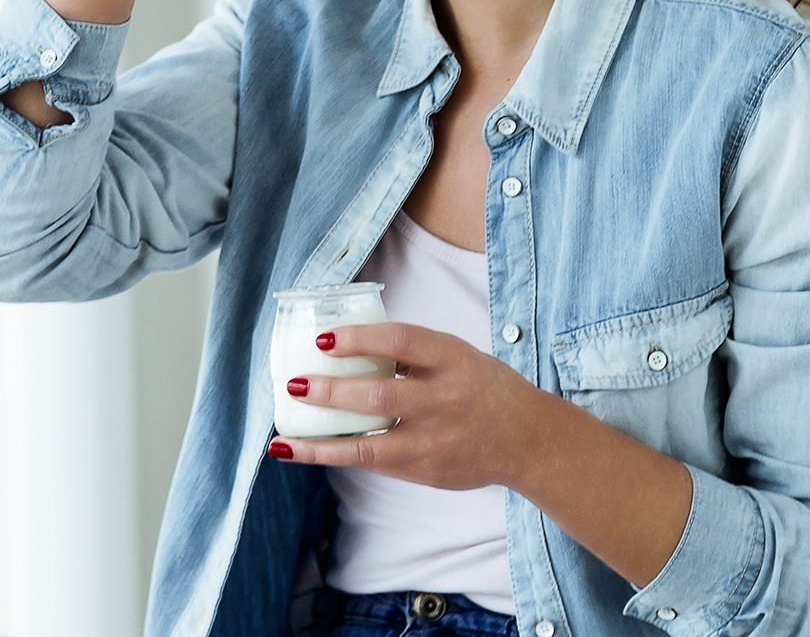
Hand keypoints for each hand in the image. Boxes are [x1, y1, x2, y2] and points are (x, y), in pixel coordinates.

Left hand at [268, 323, 541, 490]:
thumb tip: (349, 343)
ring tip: (284, 438)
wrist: (525, 439)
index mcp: (452, 358)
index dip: (360, 339)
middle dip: (332, 392)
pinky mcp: (426, 472)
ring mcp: (434, 441)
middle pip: (380, 397)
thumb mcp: (456, 355)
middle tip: (296, 384)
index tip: (324, 339)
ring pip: (370, 445)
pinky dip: (338, 457)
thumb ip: (412, 353)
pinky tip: (308, 453)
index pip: (400, 342)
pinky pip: (374, 463)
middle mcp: (444, 400)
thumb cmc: (481, 386)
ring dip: (322, 442)